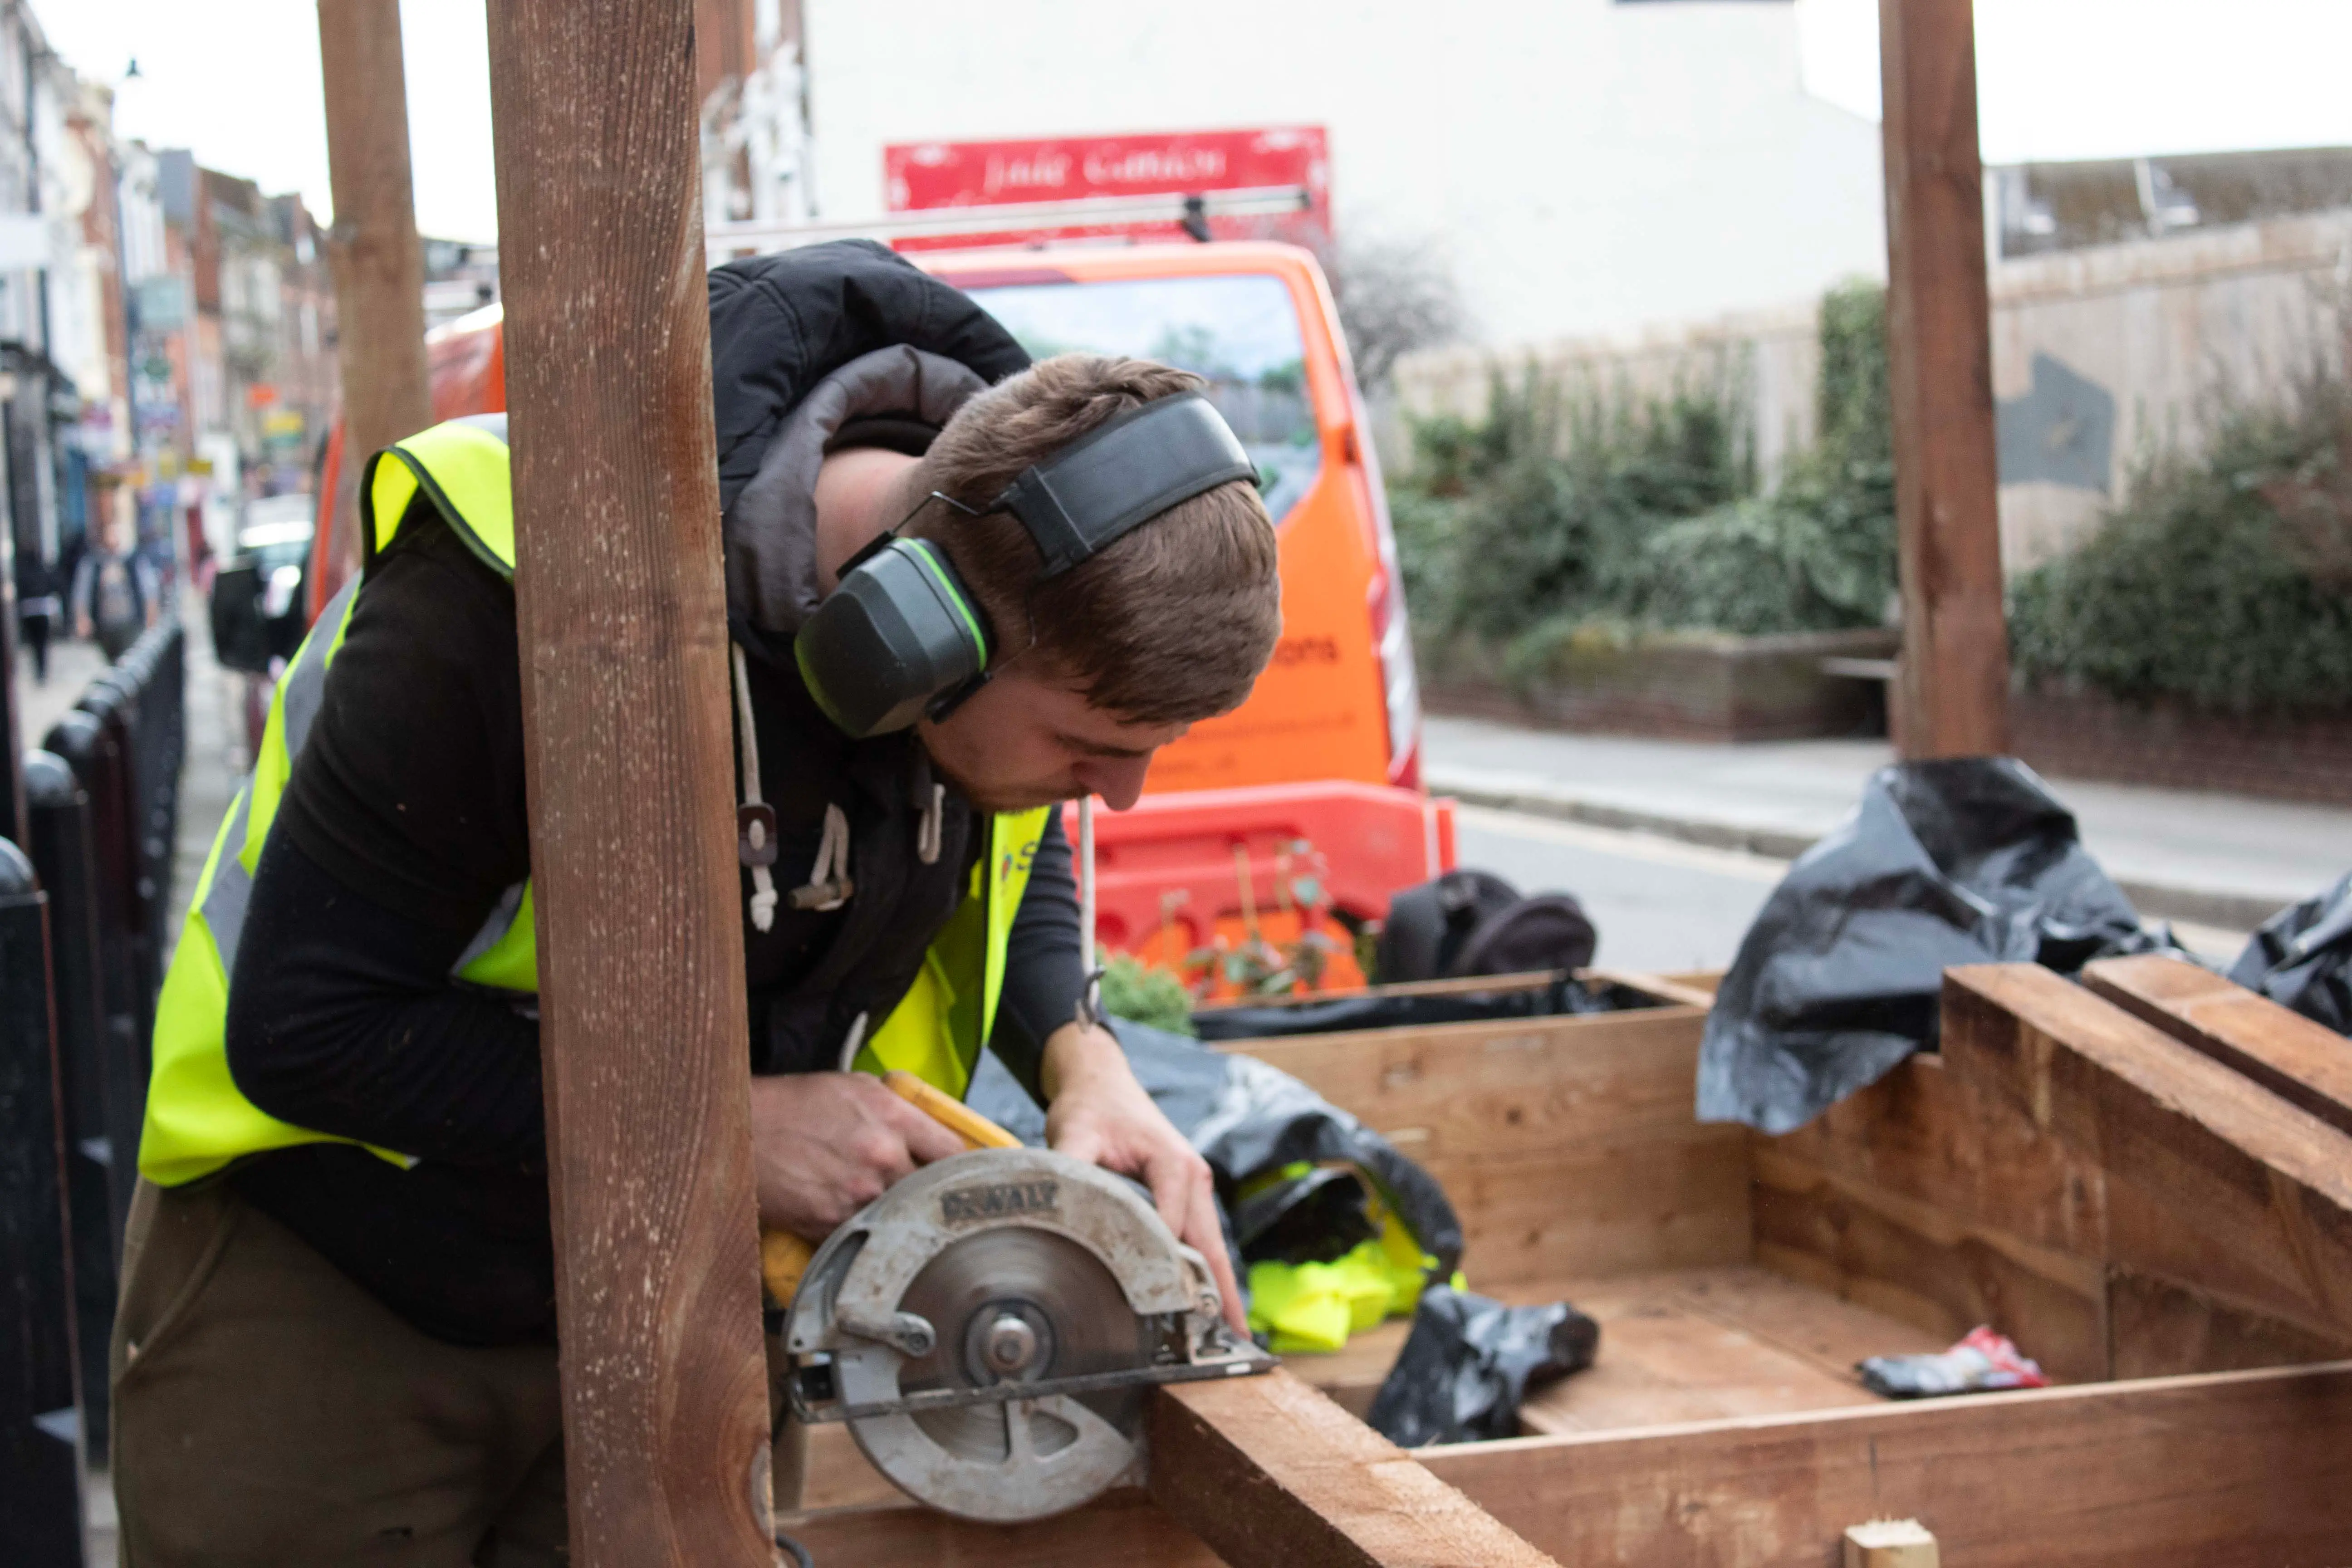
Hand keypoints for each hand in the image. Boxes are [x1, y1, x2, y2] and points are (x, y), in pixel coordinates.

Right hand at [748, 1072, 965, 1240]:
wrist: (741, 1129)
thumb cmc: (795, 1104)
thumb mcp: (855, 1087)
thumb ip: (898, 1108)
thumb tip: (930, 1131)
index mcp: (893, 1119)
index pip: (954, 1151)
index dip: (960, 1164)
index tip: (962, 1172)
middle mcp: (881, 1159)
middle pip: (931, 1188)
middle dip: (926, 1188)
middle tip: (919, 1187)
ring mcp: (858, 1196)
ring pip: (900, 1213)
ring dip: (897, 1209)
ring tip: (876, 1197)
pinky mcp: (832, 1224)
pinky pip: (866, 1231)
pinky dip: (865, 1226)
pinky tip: (850, 1210)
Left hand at [1042, 1022, 1248, 1334]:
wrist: (1101, 1082)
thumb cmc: (1091, 1106)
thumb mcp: (1074, 1133)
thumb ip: (1070, 1170)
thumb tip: (1062, 1207)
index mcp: (1172, 1163)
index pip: (1174, 1226)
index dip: (1169, 1267)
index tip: (1166, 1306)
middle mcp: (1193, 1177)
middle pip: (1211, 1243)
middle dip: (1220, 1291)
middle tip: (1231, 1339)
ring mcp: (1194, 1186)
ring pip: (1212, 1244)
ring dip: (1221, 1285)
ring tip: (1231, 1333)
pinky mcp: (1186, 1194)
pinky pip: (1201, 1237)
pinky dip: (1209, 1269)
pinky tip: (1214, 1301)